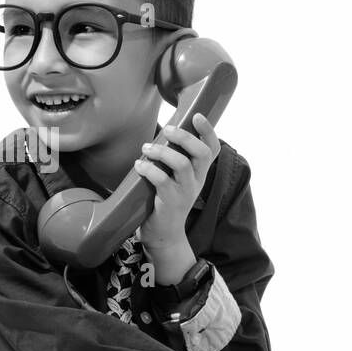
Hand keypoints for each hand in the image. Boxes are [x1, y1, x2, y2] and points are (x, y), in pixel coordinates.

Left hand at [134, 113, 220, 251]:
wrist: (164, 234)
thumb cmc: (166, 201)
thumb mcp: (176, 179)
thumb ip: (174, 159)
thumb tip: (162, 134)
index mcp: (199, 173)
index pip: (212, 149)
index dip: (208, 131)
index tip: (197, 116)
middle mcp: (197, 181)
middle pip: (201, 153)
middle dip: (184, 137)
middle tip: (167, 130)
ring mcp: (186, 192)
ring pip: (182, 164)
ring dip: (162, 152)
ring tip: (147, 148)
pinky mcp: (171, 202)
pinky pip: (162, 180)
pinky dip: (148, 169)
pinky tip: (139, 165)